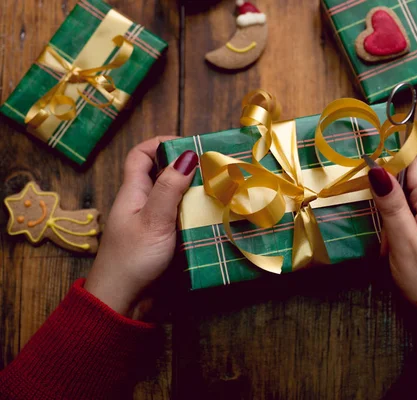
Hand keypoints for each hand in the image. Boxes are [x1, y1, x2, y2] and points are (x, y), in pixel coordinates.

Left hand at [85, 137, 197, 317]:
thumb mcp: (153, 219)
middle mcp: (143, 203)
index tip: (189, 145)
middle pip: (163, 175)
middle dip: (187, 168)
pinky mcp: (165, 240)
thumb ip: (170, 188)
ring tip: (221, 190)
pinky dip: (197, 215)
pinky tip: (215, 217)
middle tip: (215, 168)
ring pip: (176, 198)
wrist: (124, 302)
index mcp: (134, 192)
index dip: (160, 144)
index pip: (140, 155)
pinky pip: (183, 219)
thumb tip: (188, 155)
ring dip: (196, 194)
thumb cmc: (132, 259)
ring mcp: (154, 223)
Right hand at [368, 159, 416, 339]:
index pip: (409, 163)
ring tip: (401, 247)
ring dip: (405, 216)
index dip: (387, 175)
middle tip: (388, 236)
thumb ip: (391, 204)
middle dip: (395, 202)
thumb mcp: (404, 247)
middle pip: (414, 180)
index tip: (372, 199)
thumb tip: (375, 167)